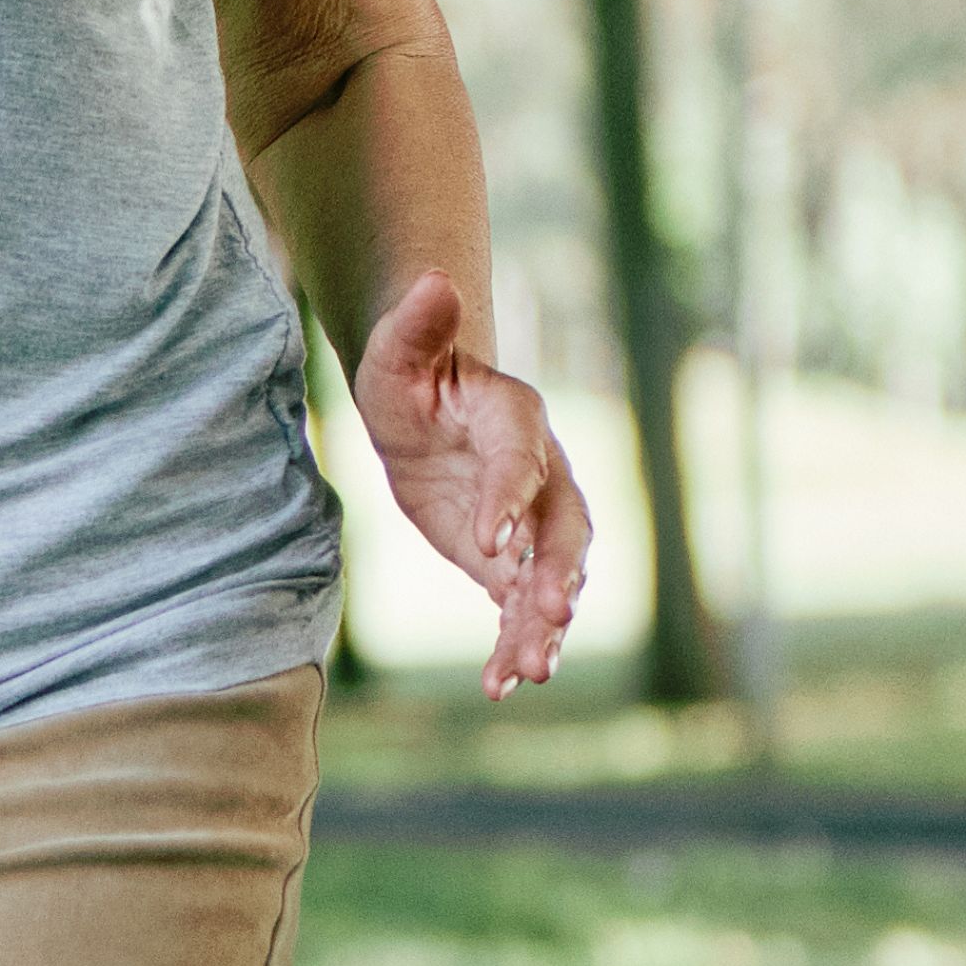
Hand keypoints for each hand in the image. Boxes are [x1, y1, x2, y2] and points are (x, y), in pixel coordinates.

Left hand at [353, 270, 588, 694]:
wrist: (421, 408)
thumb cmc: (409, 372)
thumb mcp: (399, 350)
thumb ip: (418, 324)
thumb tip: (433, 279)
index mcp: (517, 420)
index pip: (520, 463)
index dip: (508, 501)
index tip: (490, 544)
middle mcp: (540, 473)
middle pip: (566, 528)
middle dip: (558, 573)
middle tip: (546, 615)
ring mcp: (533, 522)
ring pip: (554, 578)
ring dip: (543, 625)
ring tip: (528, 672)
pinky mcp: (512, 560)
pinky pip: (522, 607)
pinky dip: (516, 644)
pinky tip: (502, 686)